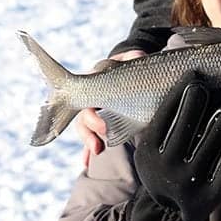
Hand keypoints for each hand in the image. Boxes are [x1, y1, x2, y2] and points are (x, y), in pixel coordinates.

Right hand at [76, 49, 145, 165]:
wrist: (131, 71)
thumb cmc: (128, 65)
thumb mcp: (130, 59)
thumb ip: (133, 57)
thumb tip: (137, 57)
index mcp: (94, 82)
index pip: (86, 100)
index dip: (92, 118)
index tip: (104, 129)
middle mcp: (91, 98)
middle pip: (83, 118)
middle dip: (90, 133)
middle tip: (100, 145)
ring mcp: (95, 112)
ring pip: (85, 128)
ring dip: (89, 142)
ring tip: (97, 152)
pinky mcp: (101, 123)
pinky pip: (92, 138)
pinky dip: (88, 150)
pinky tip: (88, 163)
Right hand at [134, 77, 220, 220]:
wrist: (170, 211)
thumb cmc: (167, 161)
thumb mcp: (154, 142)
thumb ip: (162, 114)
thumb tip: (176, 72)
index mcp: (149, 149)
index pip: (168, 108)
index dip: (184, 87)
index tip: (195, 75)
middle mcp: (165, 166)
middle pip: (190, 118)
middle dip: (202, 97)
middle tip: (213, 86)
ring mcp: (187, 184)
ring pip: (214, 138)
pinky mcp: (208, 198)